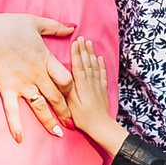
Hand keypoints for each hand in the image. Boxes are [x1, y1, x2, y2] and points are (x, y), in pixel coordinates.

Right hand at [0, 10, 73, 140]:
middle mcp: (37, 75)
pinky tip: (20, 139)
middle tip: (74, 123)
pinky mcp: (7, 89)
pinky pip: (13, 111)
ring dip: (49, 122)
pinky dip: (16, 125)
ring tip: (58, 134)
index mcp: (46, 60)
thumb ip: (55, 27)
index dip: (73, 89)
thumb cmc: (9, 25)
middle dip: (66, 111)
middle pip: (57, 97)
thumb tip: (73, 27)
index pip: (67, 79)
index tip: (76, 96)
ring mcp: (22, 84)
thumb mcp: (36, 22)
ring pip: (40, 107)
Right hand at [62, 38, 125, 153]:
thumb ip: (66, 89)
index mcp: (81, 85)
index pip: (78, 65)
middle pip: (87, 62)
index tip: (75, 41)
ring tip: (90, 43)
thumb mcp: (70, 104)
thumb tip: (62, 76)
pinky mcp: (102, 90)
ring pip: (94, 65)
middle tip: (82, 37)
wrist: (100, 127)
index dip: (77, 53)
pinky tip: (100, 58)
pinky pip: (102, 74)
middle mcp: (90, 82)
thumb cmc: (82, 117)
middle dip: (84, 49)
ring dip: (92, 53)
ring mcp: (97, 85)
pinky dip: (101, 64)